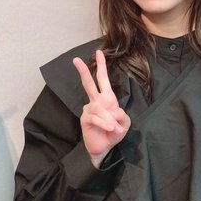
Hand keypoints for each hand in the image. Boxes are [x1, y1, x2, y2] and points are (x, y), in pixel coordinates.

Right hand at [73, 50, 130, 167]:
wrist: (104, 148)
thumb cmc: (114, 133)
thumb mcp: (124, 124)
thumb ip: (122, 115)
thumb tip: (114, 109)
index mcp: (106, 99)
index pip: (103, 79)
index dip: (102, 66)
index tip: (99, 52)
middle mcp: (96, 101)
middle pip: (89, 84)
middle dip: (84, 71)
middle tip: (75, 60)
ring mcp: (89, 109)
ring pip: (100, 108)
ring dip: (110, 120)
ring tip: (114, 128)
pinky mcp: (85, 119)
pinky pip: (96, 117)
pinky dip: (106, 124)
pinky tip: (110, 129)